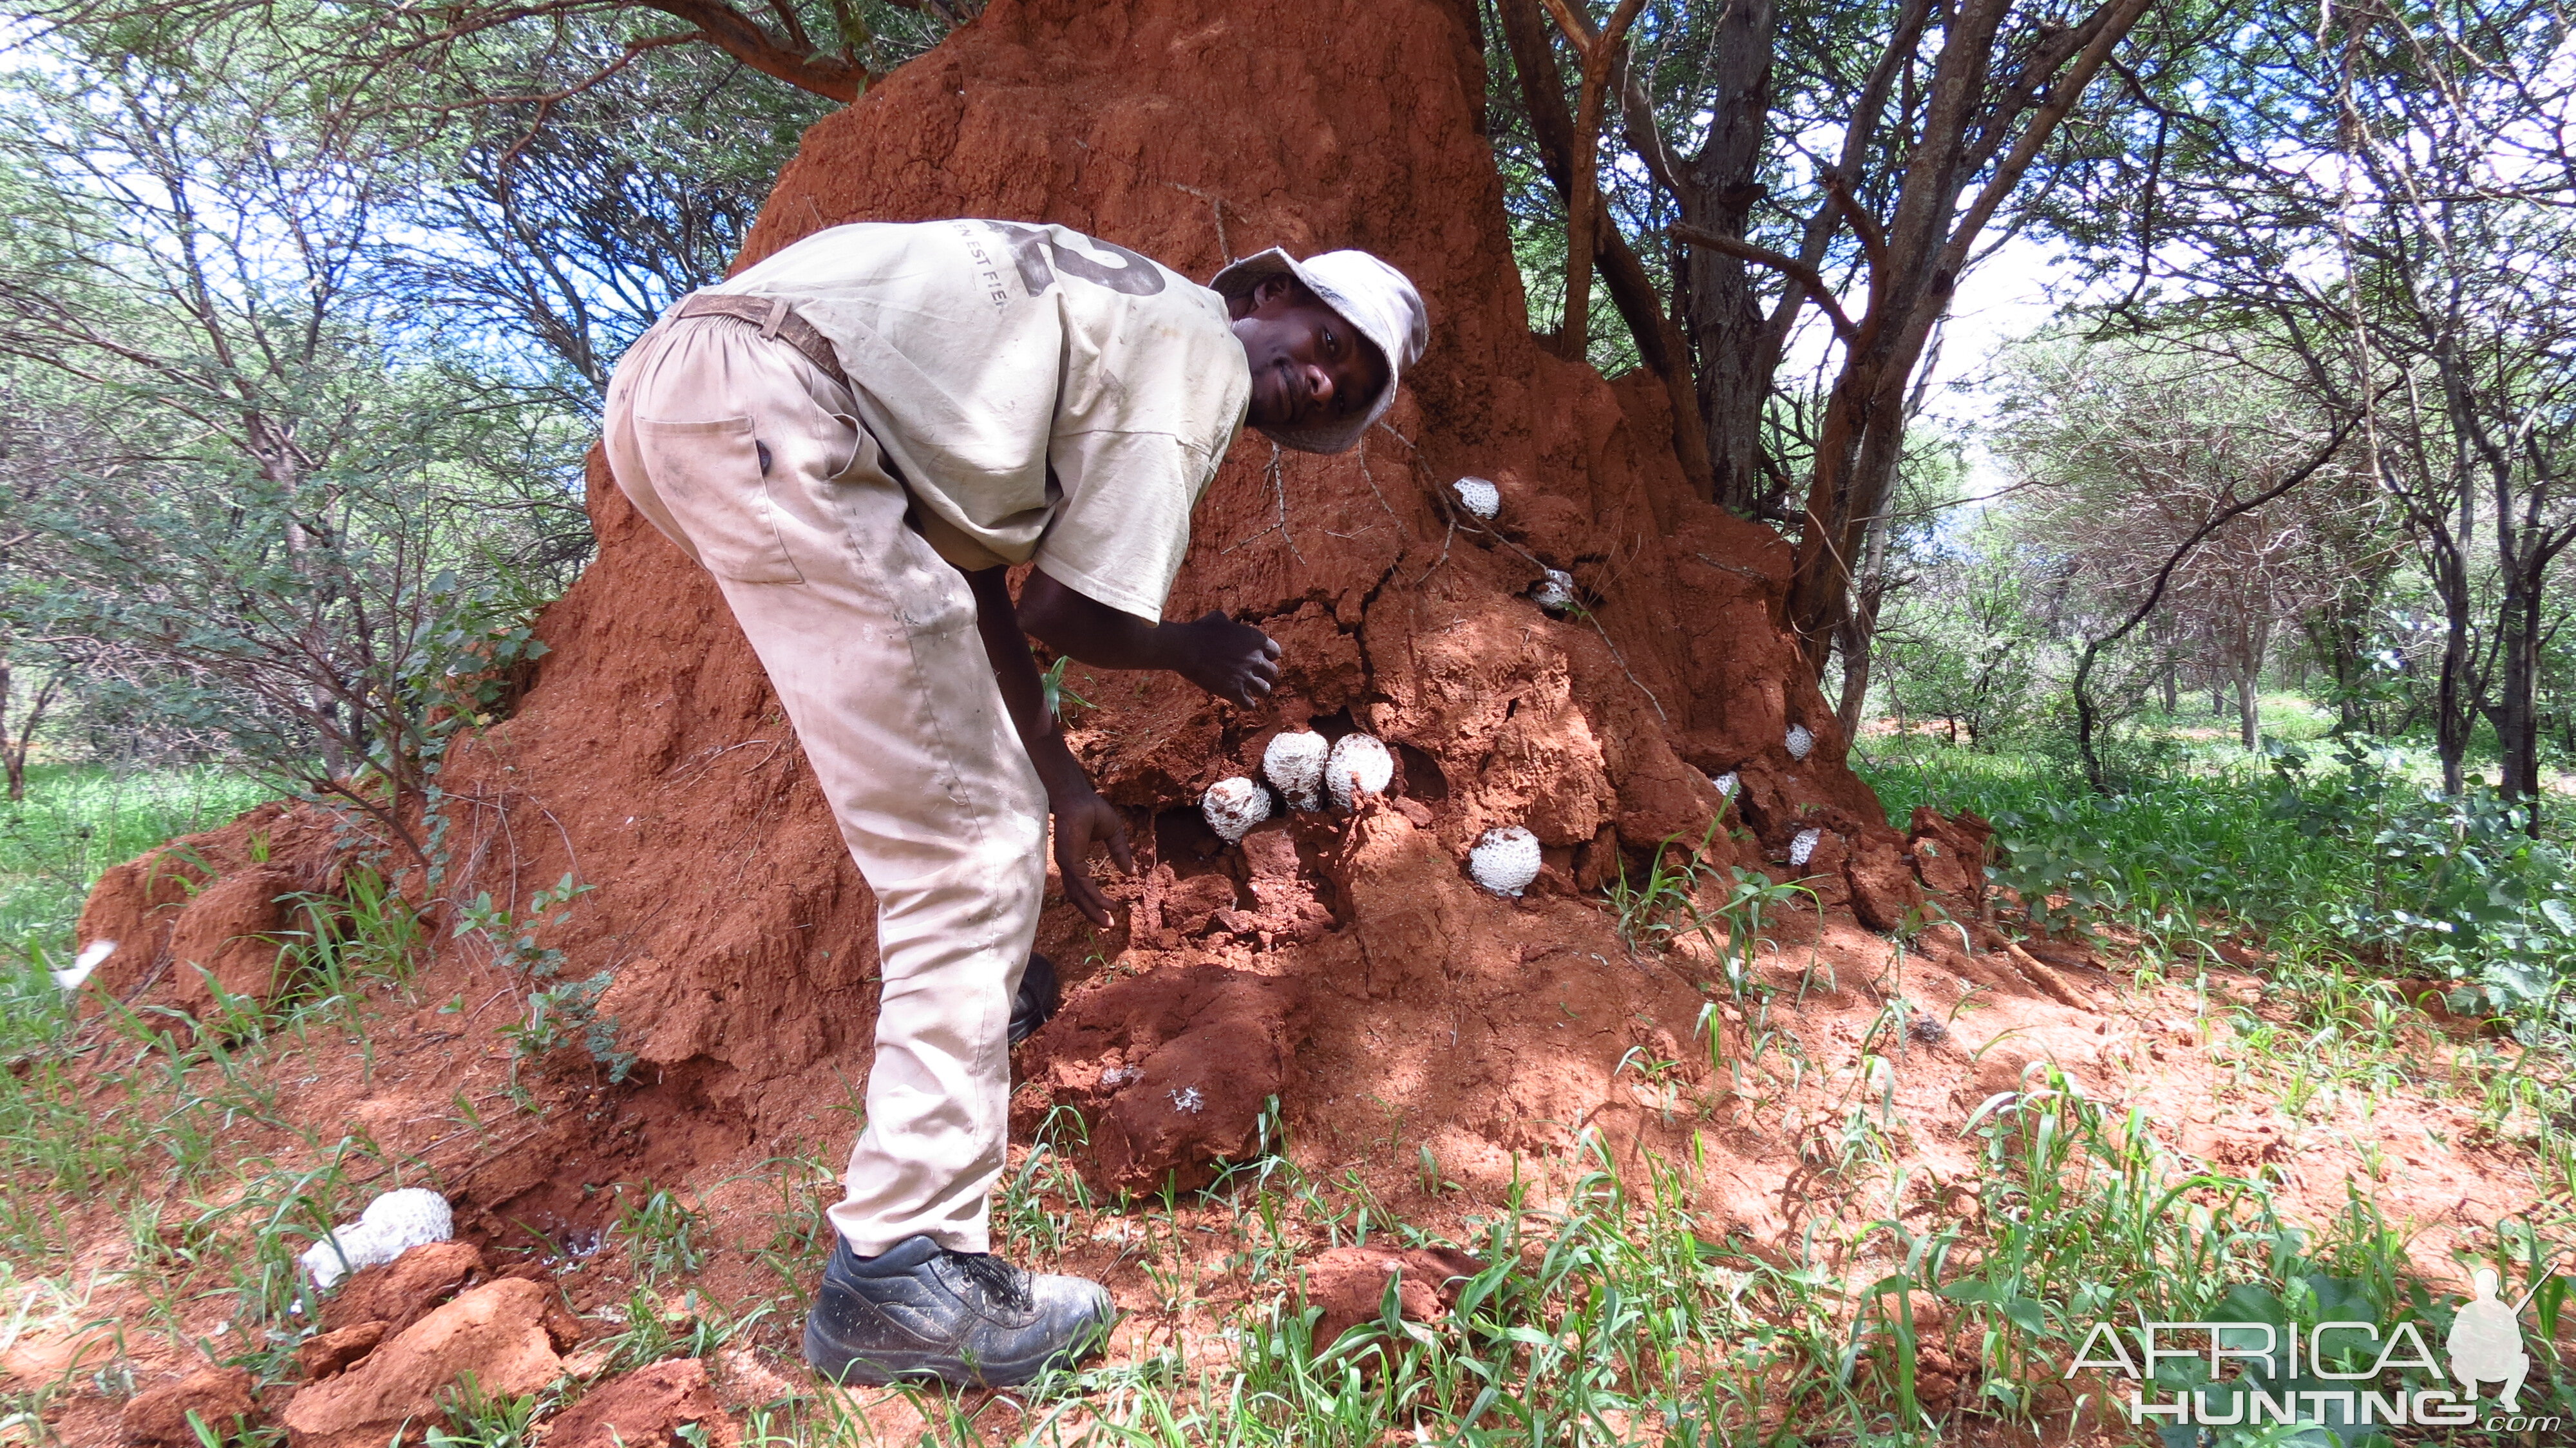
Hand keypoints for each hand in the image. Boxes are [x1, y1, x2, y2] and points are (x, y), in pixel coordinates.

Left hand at [1049, 786, 1133, 927]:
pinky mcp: (1069, 861)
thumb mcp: (1113, 834)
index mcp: (1074, 860)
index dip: (1094, 899)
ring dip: (1094, 911)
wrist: (1078, 796)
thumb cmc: (1091, 809)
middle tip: (1108, 924)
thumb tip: (1131, 873)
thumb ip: (1120, 853)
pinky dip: (1096, 898)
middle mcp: (1068, 865)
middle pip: (1078, 897)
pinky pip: (1083, 886)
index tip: (1111, 909)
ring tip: (1109, 921)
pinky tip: (1109, 905)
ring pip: (1080, 895)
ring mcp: (1067, 864)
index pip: (1081, 886)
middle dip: (1093, 912)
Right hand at [1174, 610, 1280, 705]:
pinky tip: (1239, 702)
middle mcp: (1257, 659)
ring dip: (1257, 691)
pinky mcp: (1235, 692)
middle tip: (1251, 676)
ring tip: (1247, 690)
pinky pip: (1250, 705)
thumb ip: (1229, 622)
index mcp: (1257, 639)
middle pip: (1272, 673)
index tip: (1257, 659)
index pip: (1276, 652)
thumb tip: (1226, 621)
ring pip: (1265, 690)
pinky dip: (1246, 705)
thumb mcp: (1217, 618)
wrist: (1187, 648)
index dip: (1267, 657)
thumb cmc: (1200, 631)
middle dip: (1263, 674)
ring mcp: (1247, 677)